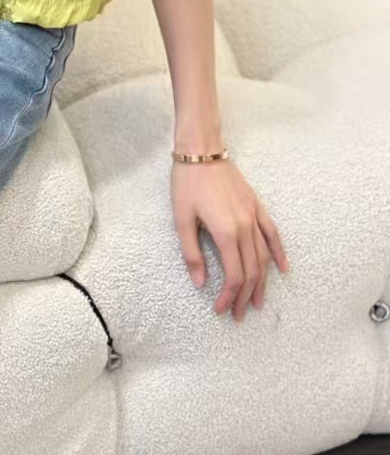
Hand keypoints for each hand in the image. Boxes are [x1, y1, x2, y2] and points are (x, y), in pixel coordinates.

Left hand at [172, 159, 288, 320]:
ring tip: (257, 302)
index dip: (229, 296)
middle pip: (251, 271)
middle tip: (238, 314)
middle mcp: (245, 227)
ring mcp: (254, 216)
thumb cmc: (187, 183)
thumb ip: (192, 253)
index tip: (221, 309)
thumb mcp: (181, 219)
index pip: (234, 275)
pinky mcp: (256, 206)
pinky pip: (272, 233)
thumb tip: (201, 283)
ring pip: (264, 257)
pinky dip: (279, 252)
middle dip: (245, 296)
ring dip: (262, 282)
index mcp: (226, 232)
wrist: (201, 150)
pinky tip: (283, 269)